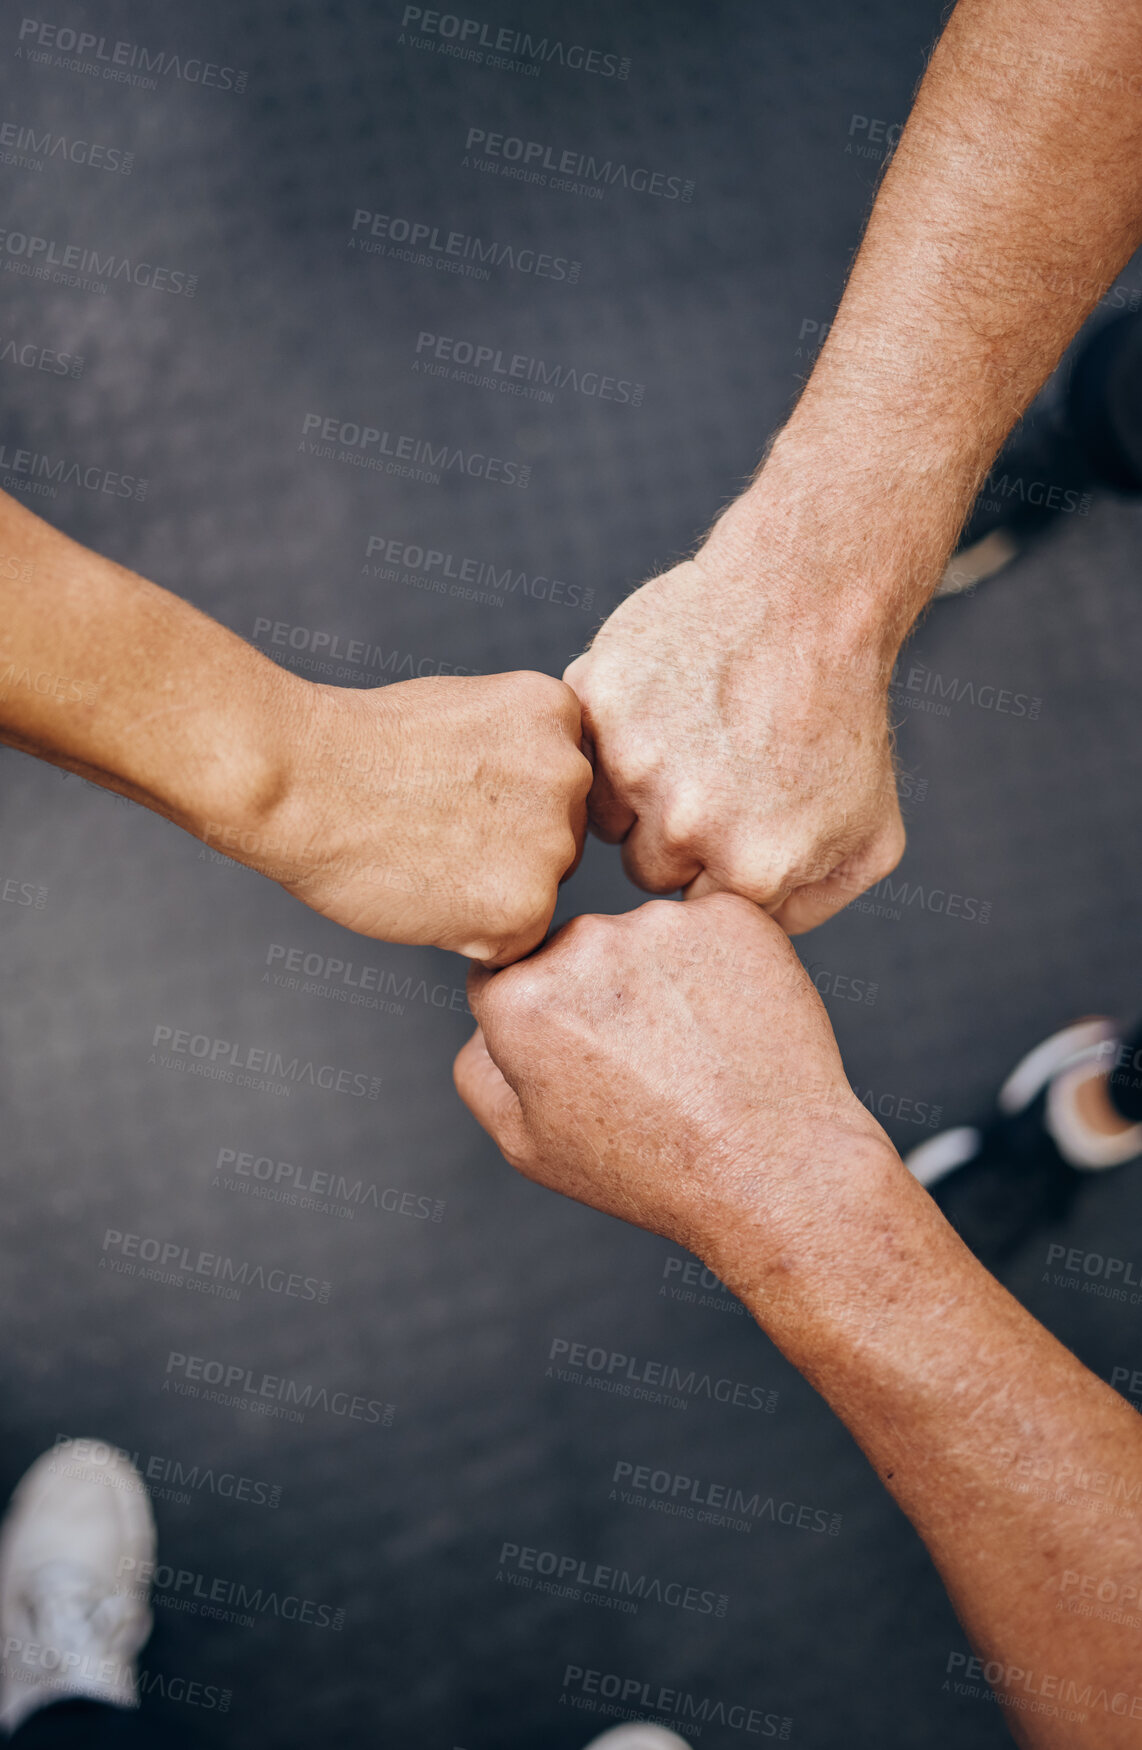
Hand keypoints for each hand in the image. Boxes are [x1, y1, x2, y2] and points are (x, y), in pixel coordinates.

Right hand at [216, 671, 591, 965]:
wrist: (297, 780)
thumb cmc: (356, 746)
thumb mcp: (465, 709)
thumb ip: (518, 748)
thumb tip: (540, 800)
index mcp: (558, 712)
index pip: (559, 783)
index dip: (499, 800)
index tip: (448, 793)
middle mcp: (572, 773)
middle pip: (560, 838)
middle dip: (508, 848)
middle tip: (430, 830)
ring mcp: (553, 842)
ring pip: (539, 892)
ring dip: (490, 892)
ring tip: (422, 857)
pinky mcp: (525, 907)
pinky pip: (513, 944)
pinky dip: (470, 937)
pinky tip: (424, 894)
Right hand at [453, 894, 891, 1271]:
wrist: (773, 1168)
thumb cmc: (649, 1168)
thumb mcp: (525, 1146)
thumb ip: (478, 1067)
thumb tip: (486, 1013)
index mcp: (518, 998)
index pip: (508, 976)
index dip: (547, 1021)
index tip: (585, 1057)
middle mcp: (581, 943)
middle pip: (575, 950)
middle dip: (600, 993)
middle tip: (648, 1063)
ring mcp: (660, 923)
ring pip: (643, 936)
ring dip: (661, 976)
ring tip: (697, 1050)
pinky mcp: (729, 915)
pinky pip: (708, 927)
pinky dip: (718, 963)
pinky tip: (733, 1022)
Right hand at [564, 471, 907, 932]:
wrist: (811, 598)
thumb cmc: (845, 720)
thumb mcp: (870, 838)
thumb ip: (809, 911)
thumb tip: (750, 945)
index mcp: (750, 871)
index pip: (698, 910)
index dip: (717, 866)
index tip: (742, 819)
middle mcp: (687, 824)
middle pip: (646, 868)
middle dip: (676, 832)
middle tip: (717, 774)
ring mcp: (635, 760)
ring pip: (602, 815)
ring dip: (635, 787)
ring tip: (690, 738)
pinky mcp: (598, 701)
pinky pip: (581, 747)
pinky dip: (609, 730)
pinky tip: (662, 701)